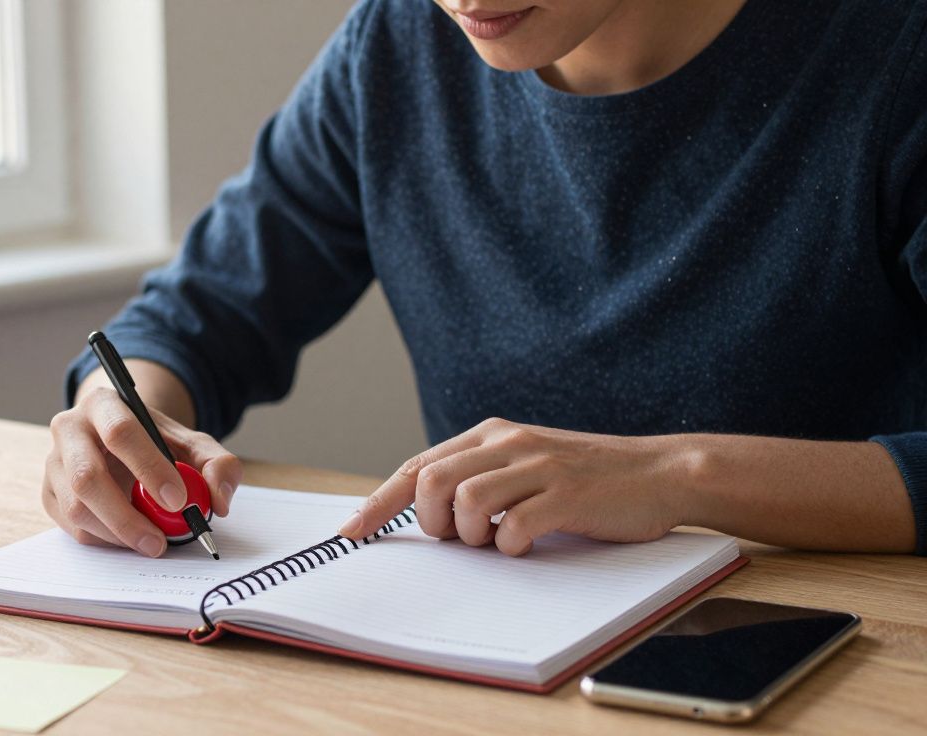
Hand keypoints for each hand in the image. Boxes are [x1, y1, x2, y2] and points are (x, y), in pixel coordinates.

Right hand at [42, 387, 241, 556]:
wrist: (123, 440)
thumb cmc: (157, 441)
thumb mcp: (194, 443)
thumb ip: (217, 464)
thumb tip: (217, 500)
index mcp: (104, 403)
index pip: (121, 432)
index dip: (149, 468)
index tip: (177, 500)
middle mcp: (70, 429)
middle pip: (87, 476)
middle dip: (126, 516)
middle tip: (160, 540)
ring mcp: (54, 462)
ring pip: (77, 508)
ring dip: (118, 534)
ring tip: (152, 542)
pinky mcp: (49, 493)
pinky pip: (73, 527)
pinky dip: (105, 540)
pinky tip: (129, 537)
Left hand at [337, 418, 689, 555]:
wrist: (660, 472)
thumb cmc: (587, 480)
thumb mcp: (525, 466)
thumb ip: (479, 479)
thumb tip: (425, 514)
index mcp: (491, 436)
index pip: (417, 467)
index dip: (379, 502)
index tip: (351, 532)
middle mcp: (508, 444)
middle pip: (431, 482)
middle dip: (431, 523)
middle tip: (460, 539)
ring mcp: (538, 467)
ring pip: (466, 503)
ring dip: (472, 536)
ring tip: (500, 540)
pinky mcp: (567, 495)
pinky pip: (515, 528)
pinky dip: (512, 547)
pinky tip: (529, 544)